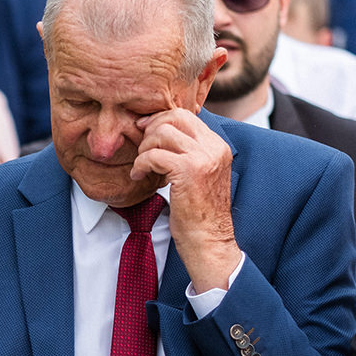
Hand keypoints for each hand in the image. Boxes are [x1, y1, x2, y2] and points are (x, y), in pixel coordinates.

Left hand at [132, 109, 240, 291]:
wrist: (209, 240)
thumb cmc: (198, 213)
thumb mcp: (197, 176)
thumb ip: (187, 154)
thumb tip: (160, 133)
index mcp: (217, 146)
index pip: (185, 115)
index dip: (159, 120)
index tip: (144, 133)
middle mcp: (214, 147)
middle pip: (174, 116)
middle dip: (150, 130)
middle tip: (140, 150)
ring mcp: (203, 158)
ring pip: (162, 133)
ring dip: (144, 149)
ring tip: (141, 168)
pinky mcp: (188, 171)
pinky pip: (153, 155)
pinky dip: (140, 164)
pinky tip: (138, 177)